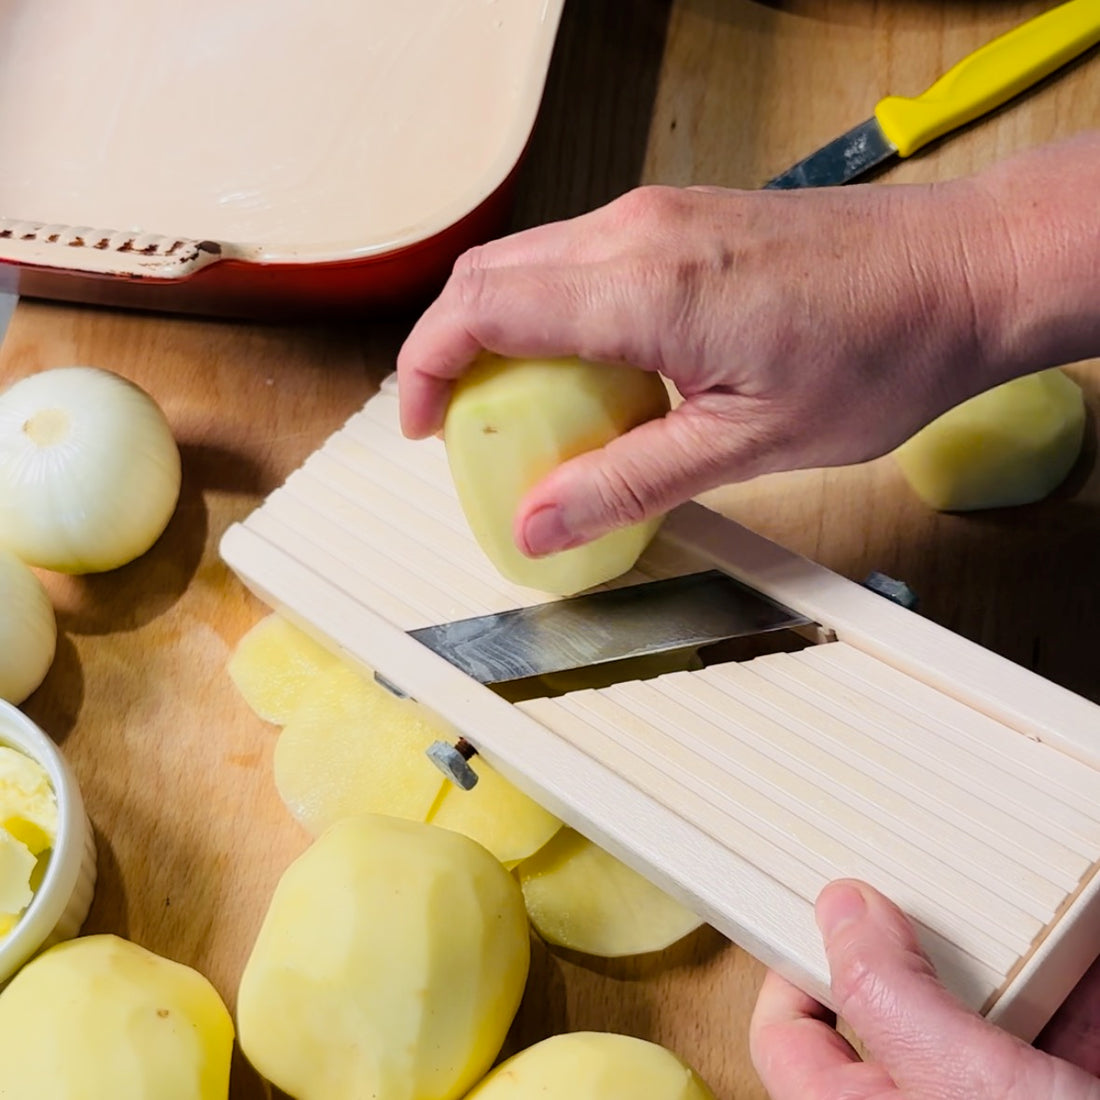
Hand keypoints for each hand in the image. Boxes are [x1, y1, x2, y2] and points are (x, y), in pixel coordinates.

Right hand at [397, 135, 1096, 559]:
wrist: (962, 274)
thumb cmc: (882, 349)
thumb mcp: (747, 444)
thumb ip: (627, 482)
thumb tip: (541, 524)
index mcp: (646, 285)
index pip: (482, 309)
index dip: (427, 370)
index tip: (422, 429)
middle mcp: (638, 231)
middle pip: (489, 278)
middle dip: (453, 356)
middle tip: (467, 433)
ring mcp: (658, 214)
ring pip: (529, 265)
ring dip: (504, 337)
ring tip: (529, 415)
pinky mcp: (679, 219)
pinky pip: (578, 261)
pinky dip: (553, 317)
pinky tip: (590, 375)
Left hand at [749, 880, 1099, 1099]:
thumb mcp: (964, 1080)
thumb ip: (891, 994)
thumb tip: (841, 910)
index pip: (789, 1039)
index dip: (796, 968)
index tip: (828, 914)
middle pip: (894, 1009)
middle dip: (926, 948)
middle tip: (931, 894)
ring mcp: (998, 1099)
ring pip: (983, 1011)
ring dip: (1010, 957)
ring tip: (1016, 907)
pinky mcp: (1061, 1090)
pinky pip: (1053, 1025)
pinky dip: (1069, 983)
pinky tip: (1079, 948)